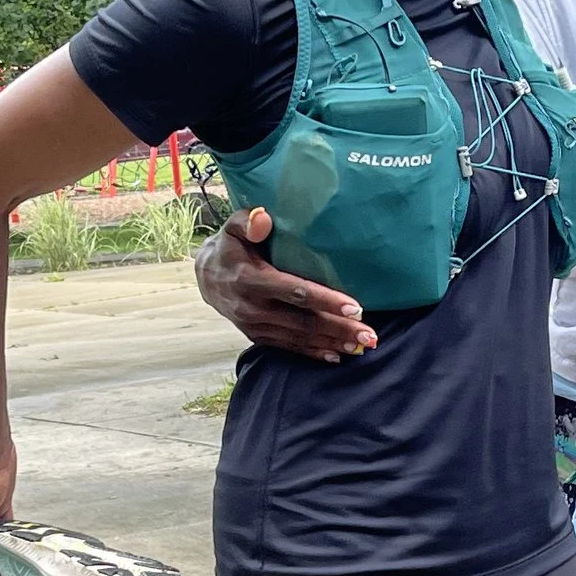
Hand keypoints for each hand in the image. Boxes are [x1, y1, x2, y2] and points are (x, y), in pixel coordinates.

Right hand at [193, 206, 376, 361]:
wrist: (205, 276)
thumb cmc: (229, 247)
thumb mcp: (232, 227)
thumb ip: (247, 221)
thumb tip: (264, 219)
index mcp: (249, 279)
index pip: (294, 291)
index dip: (326, 300)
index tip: (355, 308)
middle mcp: (252, 307)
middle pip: (302, 321)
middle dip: (339, 329)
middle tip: (369, 335)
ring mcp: (254, 325)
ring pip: (298, 338)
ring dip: (331, 344)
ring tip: (362, 347)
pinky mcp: (257, 336)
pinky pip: (288, 347)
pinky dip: (312, 353)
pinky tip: (336, 356)